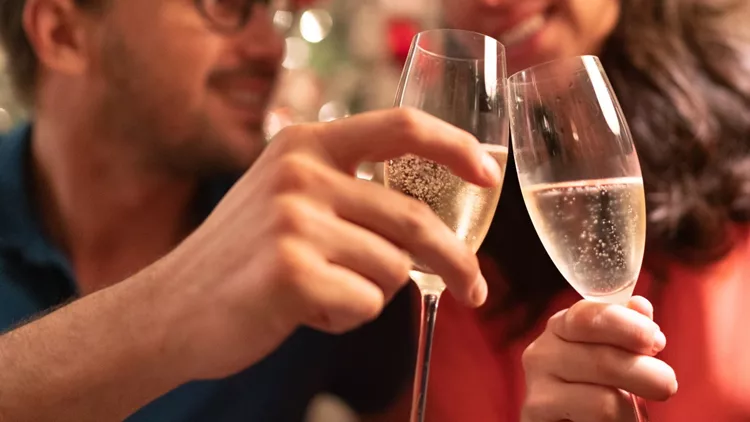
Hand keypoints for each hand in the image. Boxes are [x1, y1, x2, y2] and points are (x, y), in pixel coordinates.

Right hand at [160, 108, 501, 380]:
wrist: (168, 310)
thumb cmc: (240, 257)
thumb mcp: (285, 197)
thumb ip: (347, 190)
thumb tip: (428, 216)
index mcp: (305, 145)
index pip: (400, 127)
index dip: (454, 147)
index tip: (488, 174)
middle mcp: (300, 175)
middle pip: (414, 218)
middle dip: (456, 261)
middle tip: (475, 289)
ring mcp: (293, 222)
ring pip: (392, 269)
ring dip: (370, 292)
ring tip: (320, 291)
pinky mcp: (290, 273)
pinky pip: (365, 305)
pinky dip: (347, 318)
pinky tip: (305, 311)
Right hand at [521, 297, 678, 421]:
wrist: (572, 419)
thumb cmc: (597, 388)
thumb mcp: (616, 354)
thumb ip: (628, 329)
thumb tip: (641, 305)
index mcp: (560, 327)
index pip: (587, 317)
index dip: (628, 327)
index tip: (657, 342)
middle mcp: (541, 352)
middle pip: (603, 360)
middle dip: (647, 374)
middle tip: (665, 385)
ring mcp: (537, 387)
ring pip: (604, 398)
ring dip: (632, 410)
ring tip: (633, 413)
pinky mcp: (538, 415)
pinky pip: (598, 419)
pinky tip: (615, 421)